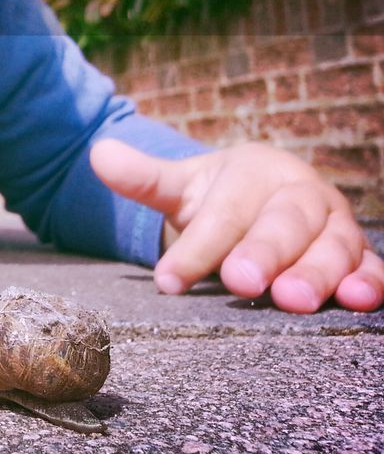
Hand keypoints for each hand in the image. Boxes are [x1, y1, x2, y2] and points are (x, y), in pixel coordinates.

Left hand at [90, 137, 383, 312]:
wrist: (266, 197)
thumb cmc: (221, 198)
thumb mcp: (182, 186)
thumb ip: (144, 177)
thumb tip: (97, 153)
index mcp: (255, 172)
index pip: (223, 212)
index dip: (197, 246)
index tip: (167, 280)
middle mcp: (301, 194)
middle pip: (283, 225)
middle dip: (262, 253)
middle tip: (240, 282)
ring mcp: (334, 225)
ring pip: (331, 247)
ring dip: (316, 274)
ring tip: (294, 300)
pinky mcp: (359, 256)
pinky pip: (371, 267)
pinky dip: (370, 282)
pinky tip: (360, 299)